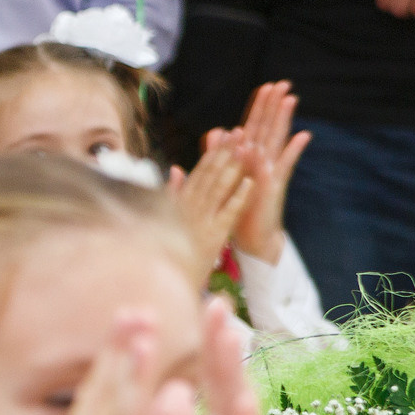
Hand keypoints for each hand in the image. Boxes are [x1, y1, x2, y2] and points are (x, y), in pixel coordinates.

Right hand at [167, 134, 253, 268]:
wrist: (165, 281)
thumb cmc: (169, 250)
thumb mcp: (168, 218)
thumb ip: (173, 193)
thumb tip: (175, 168)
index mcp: (180, 202)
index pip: (199, 172)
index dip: (213, 152)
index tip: (225, 134)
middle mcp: (190, 208)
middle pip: (210, 175)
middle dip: (225, 152)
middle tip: (240, 132)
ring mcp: (202, 220)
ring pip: (219, 188)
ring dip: (233, 166)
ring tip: (246, 148)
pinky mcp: (214, 236)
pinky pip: (228, 212)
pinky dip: (238, 196)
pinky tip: (250, 181)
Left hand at [228, 82, 310, 264]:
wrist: (252, 237)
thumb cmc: (240, 207)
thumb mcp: (227, 177)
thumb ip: (221, 153)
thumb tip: (217, 129)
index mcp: (250, 157)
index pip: (255, 126)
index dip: (260, 107)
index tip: (265, 86)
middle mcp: (263, 160)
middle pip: (269, 127)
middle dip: (274, 105)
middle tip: (283, 83)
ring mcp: (271, 171)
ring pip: (278, 140)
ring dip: (284, 119)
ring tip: (291, 99)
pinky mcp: (276, 185)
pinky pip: (285, 165)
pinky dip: (292, 150)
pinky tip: (303, 136)